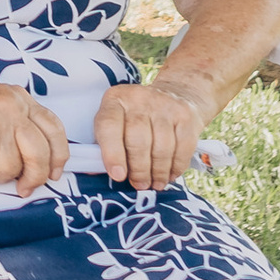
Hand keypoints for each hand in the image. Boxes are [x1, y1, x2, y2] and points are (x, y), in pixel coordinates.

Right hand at [0, 78, 69, 196]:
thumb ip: (18, 119)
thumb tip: (38, 156)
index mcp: (19, 98)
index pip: (54, 129)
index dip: (58, 156)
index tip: (55, 172)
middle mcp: (11, 110)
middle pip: (40, 155)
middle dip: (35, 177)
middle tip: (25, 187)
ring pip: (12, 169)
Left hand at [98, 77, 205, 191]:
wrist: (176, 94)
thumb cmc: (138, 118)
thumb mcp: (117, 122)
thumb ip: (105, 144)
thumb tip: (94, 172)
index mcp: (115, 100)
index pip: (109, 126)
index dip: (112, 154)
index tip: (118, 176)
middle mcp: (139, 98)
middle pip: (137, 140)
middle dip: (138, 170)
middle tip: (139, 185)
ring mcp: (164, 105)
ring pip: (161, 147)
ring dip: (158, 172)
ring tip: (155, 183)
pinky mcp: (185, 115)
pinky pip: (182, 147)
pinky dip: (176, 166)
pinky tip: (170, 174)